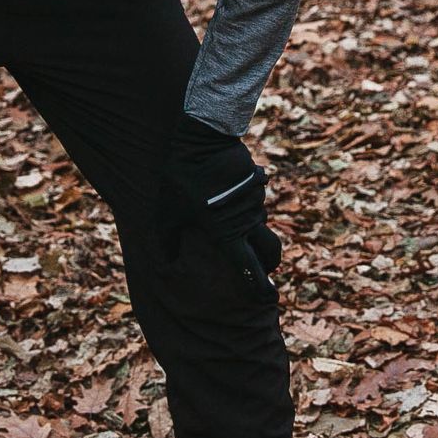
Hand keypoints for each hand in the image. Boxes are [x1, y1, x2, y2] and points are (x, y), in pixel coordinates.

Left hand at [162, 117, 282, 299]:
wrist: (205, 137)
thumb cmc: (183, 177)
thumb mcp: (168, 211)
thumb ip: (168, 239)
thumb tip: (166, 262)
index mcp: (227, 233)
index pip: (247, 268)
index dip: (258, 287)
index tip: (268, 301)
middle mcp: (248, 220)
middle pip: (271, 250)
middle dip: (269, 264)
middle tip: (265, 271)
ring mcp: (256, 200)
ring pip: (262, 223)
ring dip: (253, 231)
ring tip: (234, 228)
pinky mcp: (257, 181)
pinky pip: (256, 199)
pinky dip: (247, 205)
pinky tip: (230, 198)